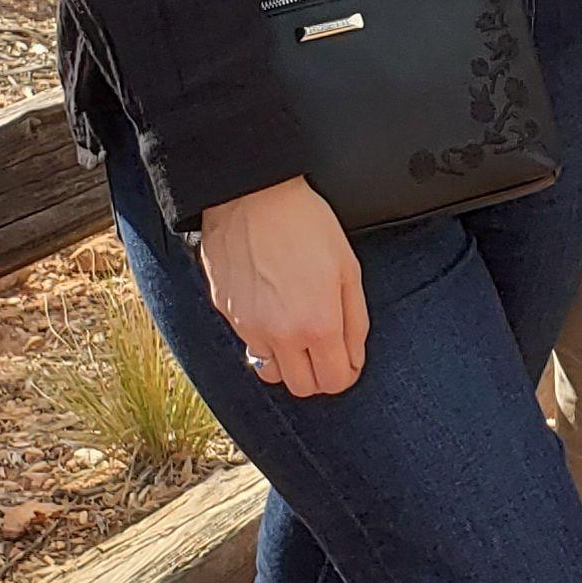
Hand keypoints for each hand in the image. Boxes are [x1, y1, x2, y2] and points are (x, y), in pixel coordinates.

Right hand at [197, 177, 369, 397]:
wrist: (252, 194)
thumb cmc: (304, 224)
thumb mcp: (348, 268)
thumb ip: (355, 322)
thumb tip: (354, 358)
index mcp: (318, 324)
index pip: (335, 382)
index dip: (346, 373)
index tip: (347, 359)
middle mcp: (281, 335)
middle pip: (302, 388)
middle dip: (318, 374)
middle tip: (323, 349)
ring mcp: (248, 327)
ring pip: (271, 372)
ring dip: (287, 361)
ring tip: (295, 328)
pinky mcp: (226, 313)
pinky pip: (248, 342)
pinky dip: (262, 336)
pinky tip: (270, 305)